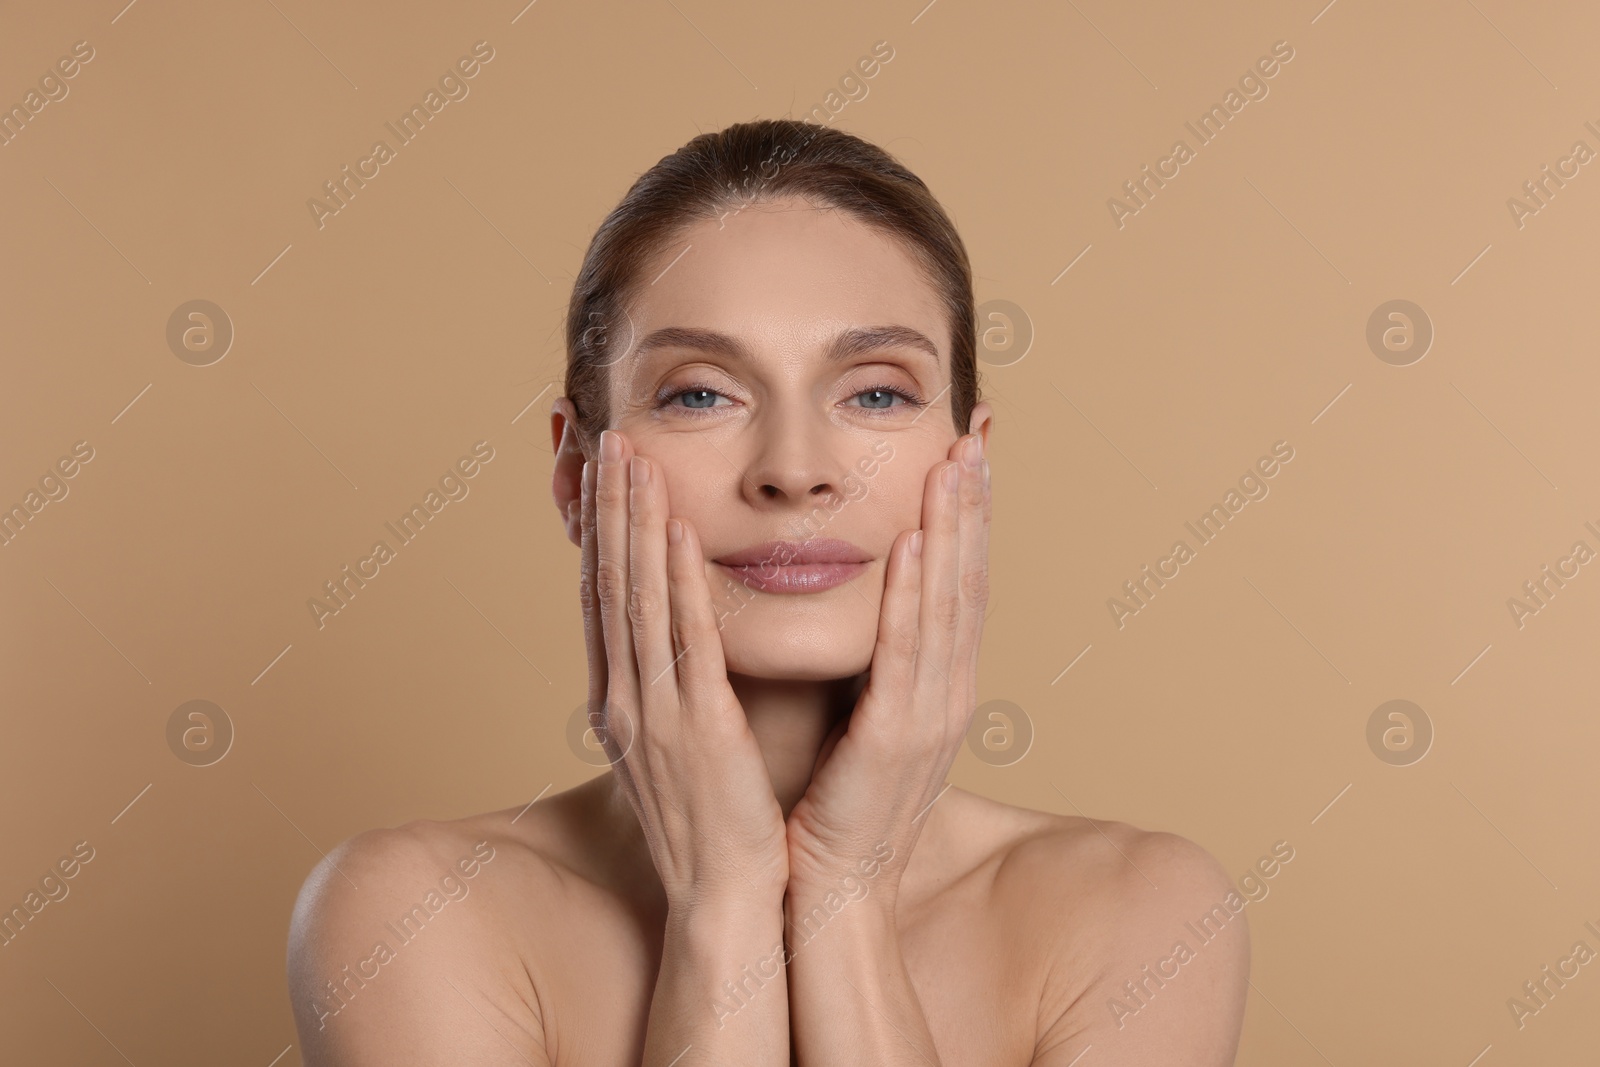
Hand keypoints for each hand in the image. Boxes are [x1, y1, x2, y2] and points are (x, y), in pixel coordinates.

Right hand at [580, 428, 790, 909]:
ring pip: (639, 600)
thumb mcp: (678, 746)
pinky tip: (676, 534)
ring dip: (633, 525)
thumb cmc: (711, 826)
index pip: (604, 598)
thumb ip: (673, 690)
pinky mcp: (695, 729)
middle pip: (609, 584)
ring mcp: (654, 713)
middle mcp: (626, 698)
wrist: (724, 900)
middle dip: (606, 508)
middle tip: (603, 438)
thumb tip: (676, 648)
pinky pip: (685, 644)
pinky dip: (677, 584)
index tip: (600, 474)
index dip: (598, 532)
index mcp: (623, 701)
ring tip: (630, 458)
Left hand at [783, 432, 990, 902]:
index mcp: (937, 685)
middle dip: (972, 505)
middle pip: (967, 580)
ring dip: (954, 529)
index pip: (958, 584)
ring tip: (955, 464)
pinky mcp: (896, 740)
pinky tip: (918, 544)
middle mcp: (947, 692)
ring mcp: (929, 715)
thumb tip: (868, 613)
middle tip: (975, 435)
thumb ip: (876, 665)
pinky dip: (916, 596)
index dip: (967, 518)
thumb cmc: (840, 804)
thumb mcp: (868, 719)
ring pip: (947, 604)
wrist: (835, 889)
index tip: (966, 455)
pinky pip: (908, 654)